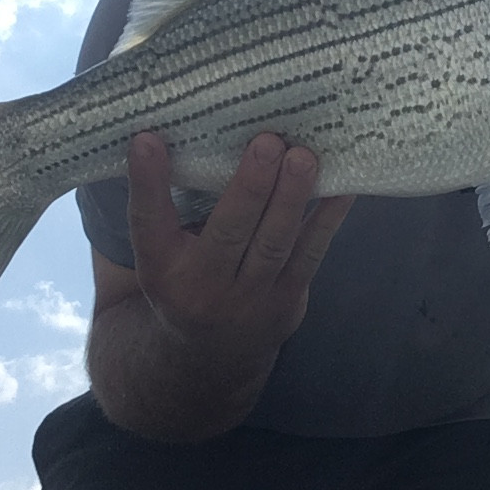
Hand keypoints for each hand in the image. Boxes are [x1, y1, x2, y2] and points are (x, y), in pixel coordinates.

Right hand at [125, 131, 354, 370]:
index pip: (147, 221)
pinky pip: (310, 255)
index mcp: (161, 267)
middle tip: (267, 142)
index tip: (147, 138)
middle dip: (250, 186)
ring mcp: (249, 298)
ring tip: (304, 157)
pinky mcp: (287, 300)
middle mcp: (202, 286)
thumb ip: (160, 204)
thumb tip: (165, 133)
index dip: (147, 181)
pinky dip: (327, 220)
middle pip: (228, 232)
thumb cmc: (185, 278)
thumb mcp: (159, 253)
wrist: (211, 357)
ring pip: (273, 244)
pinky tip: (342, 187)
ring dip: (292, 198)